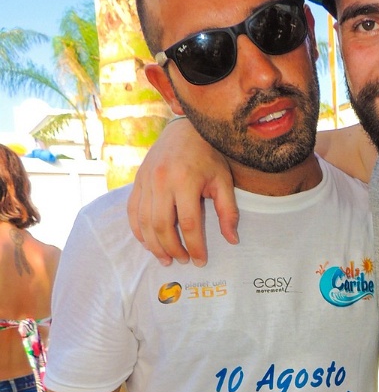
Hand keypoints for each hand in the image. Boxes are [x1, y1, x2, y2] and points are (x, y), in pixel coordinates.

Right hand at [128, 118, 239, 265]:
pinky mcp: (138, 181)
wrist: (184, 130)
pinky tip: (148, 243)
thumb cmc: (208, 157)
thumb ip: (228, 211)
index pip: (189, 224)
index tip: (200, 261)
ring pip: (145, 222)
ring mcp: (146, 181)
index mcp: (186, 181)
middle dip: (172, 249)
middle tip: (183, 261)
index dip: (195, 246)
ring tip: (166, 259)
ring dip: (154, 245)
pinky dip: (138, 231)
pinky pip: (133, 211)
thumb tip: (232, 240)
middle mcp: (162, 181)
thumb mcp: (224, 181)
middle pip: (162, 226)